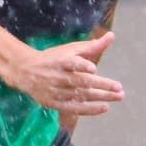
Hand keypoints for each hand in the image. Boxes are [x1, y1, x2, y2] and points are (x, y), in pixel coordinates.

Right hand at [6, 32, 123, 116]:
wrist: (26, 72)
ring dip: (100, 97)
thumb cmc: (54, 58)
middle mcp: (57, 77)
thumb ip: (91, 46)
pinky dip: (90, 109)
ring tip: (118, 96)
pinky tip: (105, 107)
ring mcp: (55, 92)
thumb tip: (112, 36)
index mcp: (60, 61)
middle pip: (81, 82)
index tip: (93, 68)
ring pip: (80, 96)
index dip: (81, 66)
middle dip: (101, 85)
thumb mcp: (70, 50)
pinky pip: (74, 108)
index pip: (71, 64)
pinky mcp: (54, 103)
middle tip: (119, 88)